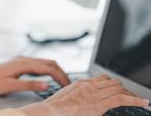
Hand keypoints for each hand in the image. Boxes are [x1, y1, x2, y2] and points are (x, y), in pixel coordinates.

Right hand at [19, 75, 148, 115]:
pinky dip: (135, 100)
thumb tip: (84, 102)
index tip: (118, 93)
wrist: (49, 112)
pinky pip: (121, 98)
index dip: (113, 85)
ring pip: (119, 87)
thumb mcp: (66, 99)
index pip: (103, 78)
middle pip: (113, 82)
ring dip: (129, 94)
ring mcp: (94, 94)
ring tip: (134, 103)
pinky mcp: (99, 104)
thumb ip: (77, 96)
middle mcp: (88, 86)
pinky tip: (143, 103)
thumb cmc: (54, 109)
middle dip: (123, 90)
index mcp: (81, 84)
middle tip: (127, 101)